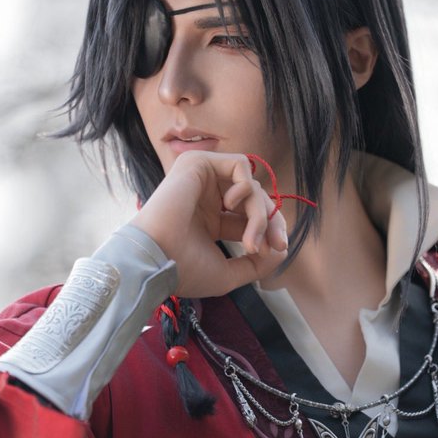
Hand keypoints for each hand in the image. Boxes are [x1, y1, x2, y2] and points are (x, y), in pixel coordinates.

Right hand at [131, 151, 289, 297]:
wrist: (155, 259)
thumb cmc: (184, 269)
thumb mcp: (228, 274)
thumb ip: (257, 265)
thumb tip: (281, 251)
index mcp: (211, 220)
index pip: (250, 216)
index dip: (270, 229)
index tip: (278, 249)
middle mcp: (207, 198)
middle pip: (256, 199)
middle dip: (271, 222)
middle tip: (275, 245)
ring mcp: (203, 180)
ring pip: (251, 185)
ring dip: (260, 213)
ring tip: (250, 240)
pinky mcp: (199, 163)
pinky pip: (241, 165)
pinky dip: (245, 187)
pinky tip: (229, 206)